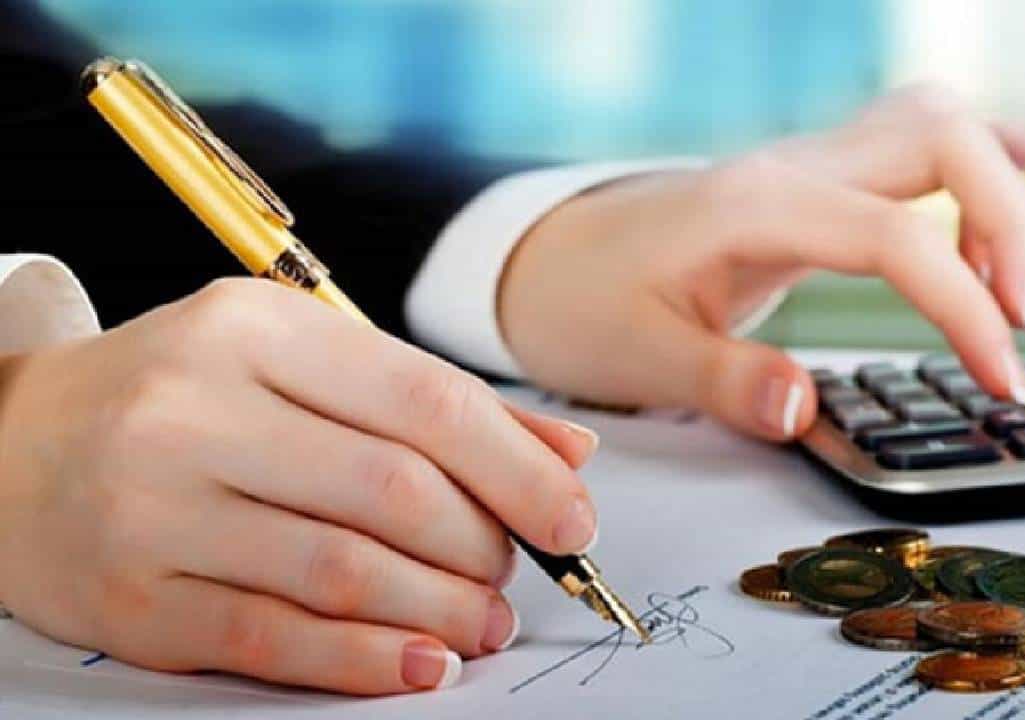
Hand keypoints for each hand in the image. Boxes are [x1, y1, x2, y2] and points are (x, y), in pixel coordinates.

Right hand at [0, 279, 599, 694]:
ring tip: (481, 622)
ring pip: (343, 569)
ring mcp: (157, 505)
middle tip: (510, 572)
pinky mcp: (133, 598)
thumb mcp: (300, 363)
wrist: (16, 450)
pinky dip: (364, 659)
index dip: (519, 470)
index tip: (571, 518)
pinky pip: (275, 637)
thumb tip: (567, 454)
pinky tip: (418, 663)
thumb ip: (433, 402)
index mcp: (257, 328)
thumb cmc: (188, 397)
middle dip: (483, 544)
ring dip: (439, 608)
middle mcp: (198, 406)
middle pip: (394, 489)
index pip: (427, 401)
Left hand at [499, 85, 1024, 440]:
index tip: (1002, 381)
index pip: (893, 236)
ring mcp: (805, 164)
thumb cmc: (584, 304)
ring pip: (935, 123)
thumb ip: (722, 380)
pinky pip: (915, 140)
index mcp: (751, 208)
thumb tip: (801, 409)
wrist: (546, 260)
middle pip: (940, 138)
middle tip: (1023, 325)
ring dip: (1002, 185)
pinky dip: (988, 154)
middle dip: (1008, 224)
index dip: (963, 307)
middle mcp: (790, 167)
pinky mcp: (816, 181)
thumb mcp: (637, 356)